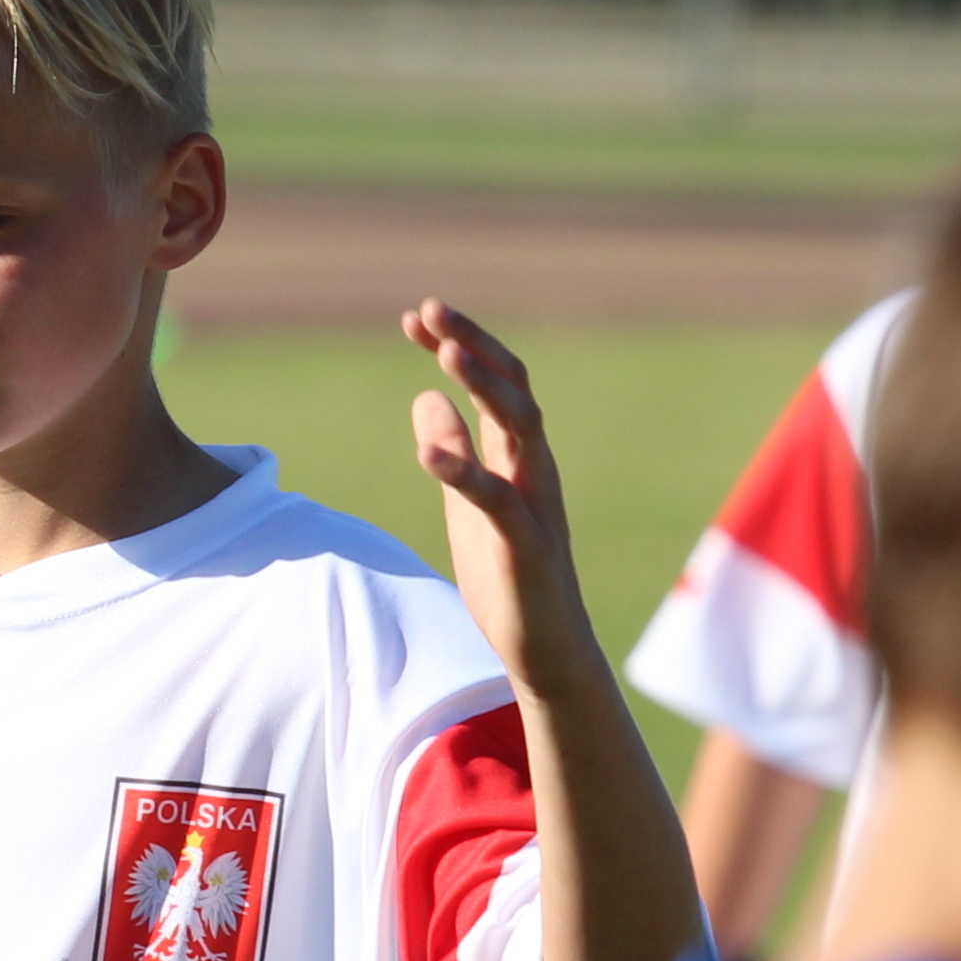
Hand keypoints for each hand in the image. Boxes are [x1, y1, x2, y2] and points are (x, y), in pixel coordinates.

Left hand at [403, 300, 599, 695]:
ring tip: (446, 354)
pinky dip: (464, 473)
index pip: (493, 383)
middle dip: (473, 344)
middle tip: (431, 308)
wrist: (545, 652)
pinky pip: (499, 501)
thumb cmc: (509, 579)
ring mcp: (536, 504)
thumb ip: (453, 451)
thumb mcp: (467, 505)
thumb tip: (426, 396)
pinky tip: (427, 455)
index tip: (415, 318)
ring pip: (522, 428)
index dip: (458, 346)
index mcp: (518, 457)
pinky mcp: (528, 546)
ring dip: (485, 387)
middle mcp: (535, 469)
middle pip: (513, 387)